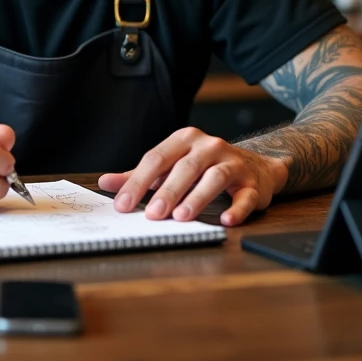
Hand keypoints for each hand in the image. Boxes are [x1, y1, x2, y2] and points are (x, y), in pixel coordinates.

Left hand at [97, 127, 286, 226]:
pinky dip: (237, 209)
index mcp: (184, 140)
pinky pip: (246, 195)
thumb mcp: (171, 166)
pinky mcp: (252, 183)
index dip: (138, 183)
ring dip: (197, 198)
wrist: (255, 166)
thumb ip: (140, 176)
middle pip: (185, 168)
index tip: (123, 205)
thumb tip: (106, 183)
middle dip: (167, 192)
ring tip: (182, 217)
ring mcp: (233, 163)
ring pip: (214, 178)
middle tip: (153, 214)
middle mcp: (209, 146)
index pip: (156, 159)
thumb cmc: (204, 167)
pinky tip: (226, 220)